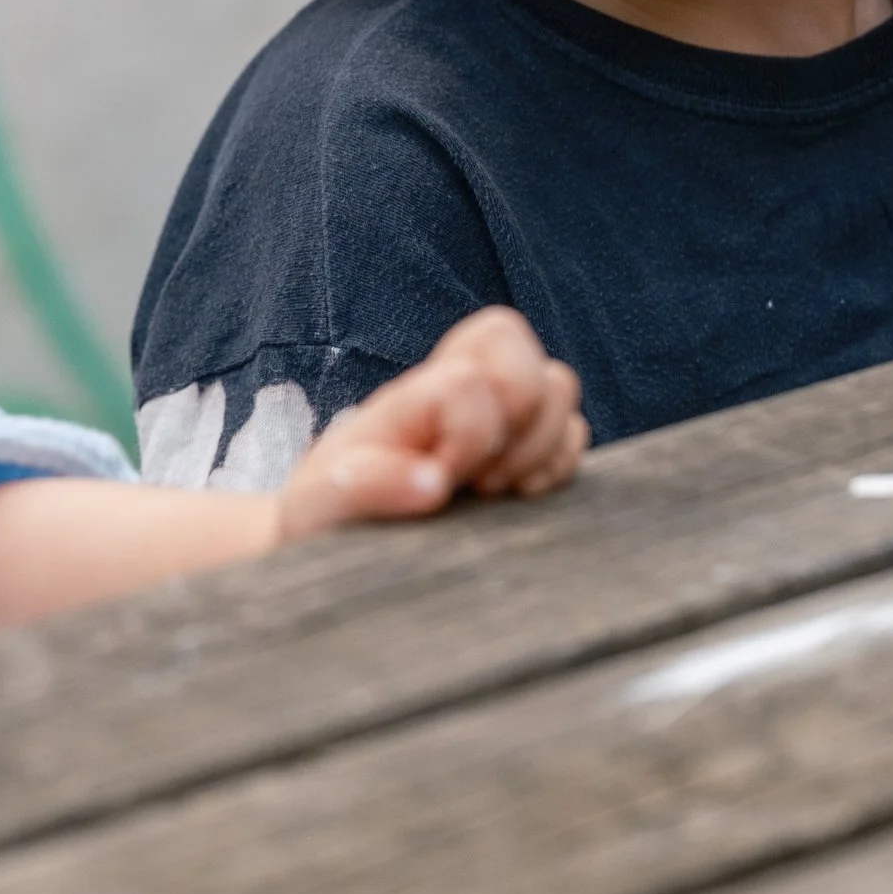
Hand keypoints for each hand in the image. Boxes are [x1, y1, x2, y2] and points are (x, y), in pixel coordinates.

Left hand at [275, 307, 585, 540]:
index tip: (441, 476)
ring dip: (544, 448)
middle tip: (481, 484)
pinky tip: (518, 500)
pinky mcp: (519, 459)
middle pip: (530, 360)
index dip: (477, 422)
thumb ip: (365, 486)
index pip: (483, 354)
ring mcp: (494, 423)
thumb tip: (433, 482)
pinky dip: (559, 467)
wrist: (325, 539)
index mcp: (416, 393)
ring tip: (495, 494)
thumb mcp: (320, 502)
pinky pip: (572, 438)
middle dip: (525, 426)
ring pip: (559, 388)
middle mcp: (459, 396)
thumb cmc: (323, 514)